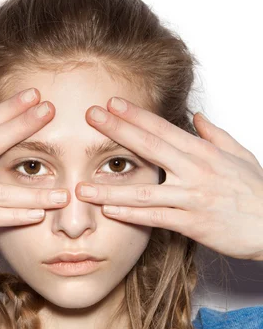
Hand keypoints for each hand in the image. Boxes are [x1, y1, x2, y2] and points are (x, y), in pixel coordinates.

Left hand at [76, 98, 262, 260]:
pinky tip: (109, 212)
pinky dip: (131, 215)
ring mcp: (192, 198)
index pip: (162, 128)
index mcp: (204, 152)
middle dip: (117, 131)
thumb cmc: (257, 192)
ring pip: (144, 191)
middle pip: (149, 147)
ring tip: (83, 186)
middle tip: (90, 118)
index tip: (111, 104)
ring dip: (111, 188)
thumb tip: (197, 118)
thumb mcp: (240, 156)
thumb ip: (215, 136)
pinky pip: (155, 219)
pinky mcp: (192, 224)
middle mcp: (195, 171)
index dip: (135, 116)